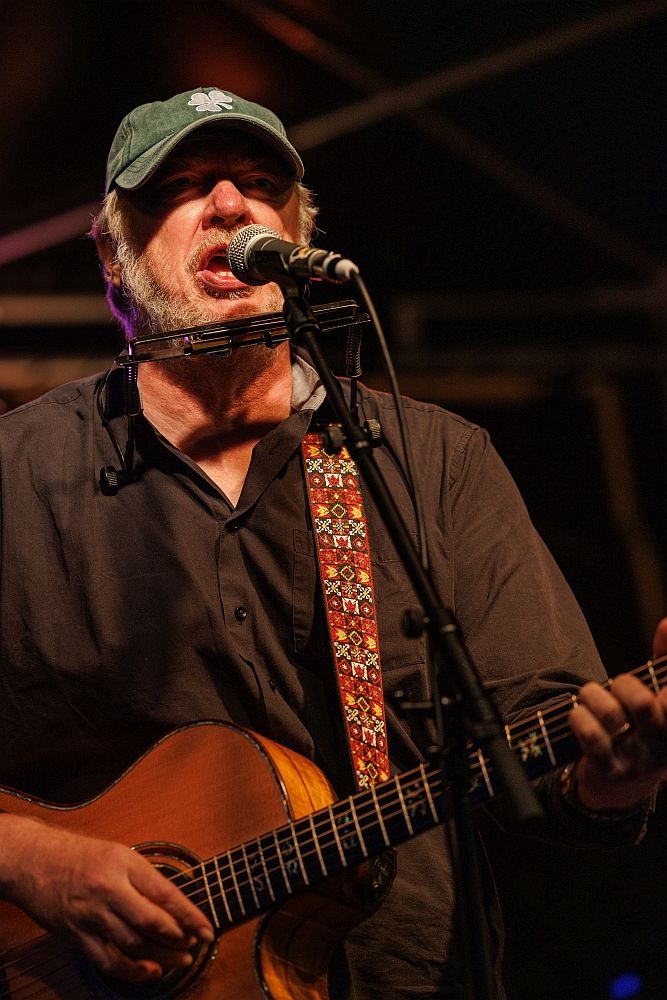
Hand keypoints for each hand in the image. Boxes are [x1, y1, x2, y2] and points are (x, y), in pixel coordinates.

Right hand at [0, 816, 213, 982]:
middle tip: (194, 945)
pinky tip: (149, 972)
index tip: (207, 928)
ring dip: (160, 956)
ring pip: (133, 944)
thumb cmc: (80, 854)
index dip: (189, 915)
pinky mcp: (77, 935)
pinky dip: (132, 971)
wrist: (35, 860)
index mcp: (124, 864)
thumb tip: (173, 903)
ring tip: (180, 961)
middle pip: (151, 922)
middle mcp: (109, 890)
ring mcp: (92, 915)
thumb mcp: (118, 854)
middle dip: (178, 938)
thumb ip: (143, 878)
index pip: (164, 893)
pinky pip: (108, 960)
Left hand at [568, 616, 666, 810]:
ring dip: (593, 696)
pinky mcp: (610, 770)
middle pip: (643, 704)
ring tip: (590, 696)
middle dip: (623, 685)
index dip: (663, 681)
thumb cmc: (642, 724)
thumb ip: (666, 656)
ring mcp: (637, 759)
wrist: (622, 781)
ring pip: (611, 716)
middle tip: (616, 686)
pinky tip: (578, 714)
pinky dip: (579, 717)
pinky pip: (590, 738)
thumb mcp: (659, 690)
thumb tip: (666, 622)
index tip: (655, 683)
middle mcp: (663, 743)